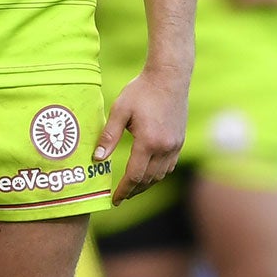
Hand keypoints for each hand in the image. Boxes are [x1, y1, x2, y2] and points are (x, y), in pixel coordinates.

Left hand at [96, 62, 188, 203]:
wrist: (169, 76)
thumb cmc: (141, 90)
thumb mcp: (120, 110)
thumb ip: (108, 136)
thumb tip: (97, 158)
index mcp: (148, 142)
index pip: (134, 176)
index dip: (123, 191)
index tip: (114, 200)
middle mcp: (164, 147)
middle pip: (148, 180)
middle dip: (133, 191)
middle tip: (121, 196)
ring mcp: (175, 145)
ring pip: (160, 175)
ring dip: (146, 184)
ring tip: (133, 188)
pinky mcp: (180, 140)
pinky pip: (169, 166)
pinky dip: (157, 174)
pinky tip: (148, 173)